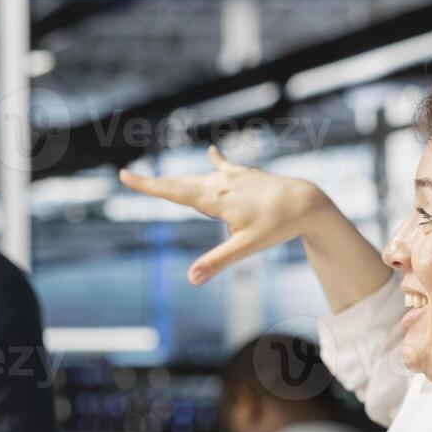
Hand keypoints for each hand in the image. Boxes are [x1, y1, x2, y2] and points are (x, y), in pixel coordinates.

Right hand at [119, 146, 328, 285]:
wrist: (306, 202)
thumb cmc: (277, 225)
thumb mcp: (245, 248)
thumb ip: (217, 262)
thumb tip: (191, 280)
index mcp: (215, 199)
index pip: (173, 192)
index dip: (147, 185)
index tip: (125, 175)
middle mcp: (221, 184)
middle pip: (181, 183)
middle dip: (155, 182)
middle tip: (128, 176)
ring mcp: (234, 178)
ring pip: (200, 178)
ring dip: (180, 179)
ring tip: (163, 180)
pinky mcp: (247, 175)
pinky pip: (226, 167)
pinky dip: (217, 161)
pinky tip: (212, 151)